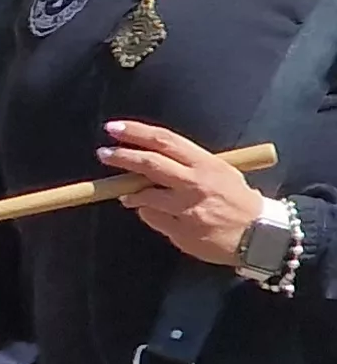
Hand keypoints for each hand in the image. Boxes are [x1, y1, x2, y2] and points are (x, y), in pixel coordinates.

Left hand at [102, 121, 267, 267]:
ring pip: (144, 195)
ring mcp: (186, 208)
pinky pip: (152, 218)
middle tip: (103, 154)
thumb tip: (152, 161)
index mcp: (206, 164)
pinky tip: (154, 213)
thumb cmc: (237, 200)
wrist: (260, 234)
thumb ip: (188, 166)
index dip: (136, 132)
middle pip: (150, 164)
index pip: (165, 141)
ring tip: (126, 194)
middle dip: (122, 157)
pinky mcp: (180, 230)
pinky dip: (147, 213)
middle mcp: (195, 183)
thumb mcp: (221, 173)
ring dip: (129, 193)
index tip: (113, 128)